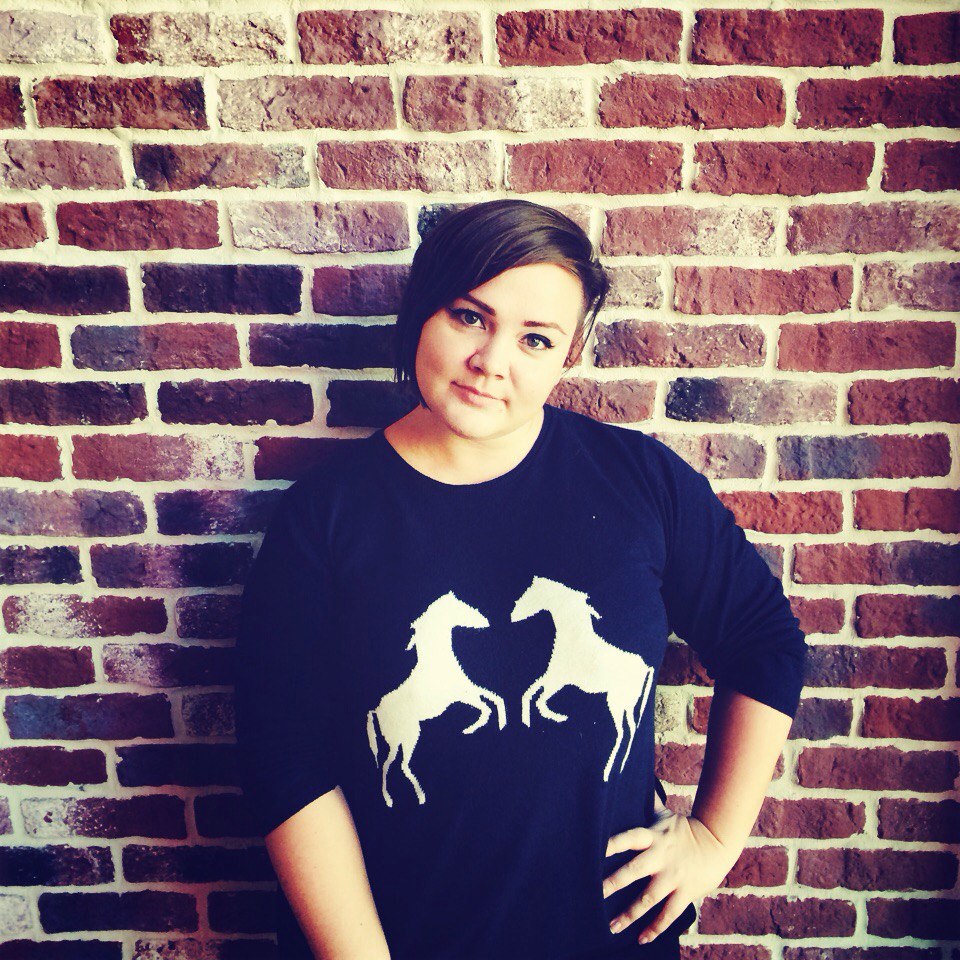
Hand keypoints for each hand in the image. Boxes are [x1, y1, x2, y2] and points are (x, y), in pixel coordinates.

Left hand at [602, 810, 739, 944]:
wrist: (718, 842)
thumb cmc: (684, 828)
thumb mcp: (665, 814)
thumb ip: (647, 803)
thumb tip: (634, 776)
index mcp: (652, 836)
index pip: (629, 837)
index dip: (613, 843)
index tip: (595, 851)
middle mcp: (660, 857)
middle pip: (634, 871)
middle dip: (613, 883)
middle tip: (593, 894)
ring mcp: (673, 877)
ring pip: (648, 899)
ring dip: (629, 914)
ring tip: (611, 926)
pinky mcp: (685, 893)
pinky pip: (668, 914)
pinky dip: (654, 928)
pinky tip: (640, 939)